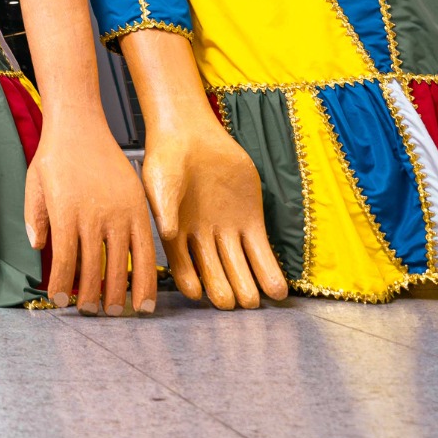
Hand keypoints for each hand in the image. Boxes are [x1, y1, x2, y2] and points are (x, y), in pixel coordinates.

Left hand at [24, 125, 158, 314]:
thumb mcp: (33, 185)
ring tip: (115, 313)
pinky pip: (145, 250)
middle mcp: (95, 216)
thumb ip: (35, 217)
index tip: (60, 301)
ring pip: (122, 264)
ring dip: (118, 294)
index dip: (63, 286)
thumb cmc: (54, 156)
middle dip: (90, 297)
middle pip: (94, 269)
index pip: (65, 261)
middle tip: (88, 312)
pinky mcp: (139, 209)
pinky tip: (145, 299)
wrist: (81, 125)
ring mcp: (120, 213)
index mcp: (66, 213)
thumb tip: (38, 248)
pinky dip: (146, 278)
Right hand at [141, 123, 287, 310]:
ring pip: (239, 266)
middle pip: (215, 273)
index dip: (191, 282)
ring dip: (248, 285)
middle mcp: (202, 239)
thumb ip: (164, 208)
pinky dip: (268, 270)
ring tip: (255, 302)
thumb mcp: (160, 182)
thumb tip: (167, 232)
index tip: (199, 294)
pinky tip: (277, 289)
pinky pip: (261, 251)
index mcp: (176, 235)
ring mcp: (227, 231)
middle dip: (224, 289)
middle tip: (232, 303)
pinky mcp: (250, 221)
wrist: (193, 135)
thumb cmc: (168, 158)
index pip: (184, 268)